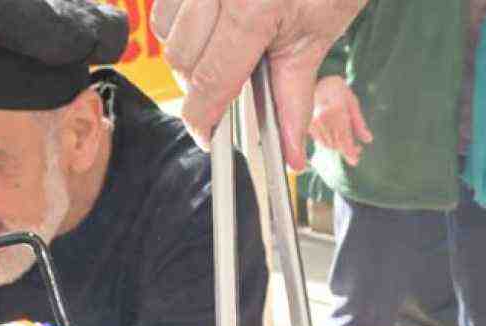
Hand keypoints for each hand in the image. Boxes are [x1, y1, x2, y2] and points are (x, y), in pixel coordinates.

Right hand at [152, 0, 368, 169]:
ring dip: (188, 46)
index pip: (210, 80)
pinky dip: (184, 13)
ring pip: (165, 25)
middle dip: (200, 83)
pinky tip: (215, 17)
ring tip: (225, 45)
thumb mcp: (319, 32)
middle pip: (181, 56)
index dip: (203, 117)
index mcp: (251, 7)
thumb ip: (295, 94)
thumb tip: (289, 151)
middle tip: (229, 89)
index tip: (207, 137)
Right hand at [308, 75, 371, 165]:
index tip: (355, 160)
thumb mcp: (352, 102)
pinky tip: (336, 139)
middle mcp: (324, 117)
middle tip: (357, 151)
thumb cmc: (337, 89)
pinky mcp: (307, 124)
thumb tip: (368, 139)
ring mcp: (314, 121)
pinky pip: (320, 141)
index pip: (344, 136)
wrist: (316, 79)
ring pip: (328, 144)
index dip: (350, 151)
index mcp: (338, 110)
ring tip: (348, 144)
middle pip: (336, 143)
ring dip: (338, 148)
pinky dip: (329, 143)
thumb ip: (359, 123)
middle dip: (346, 150)